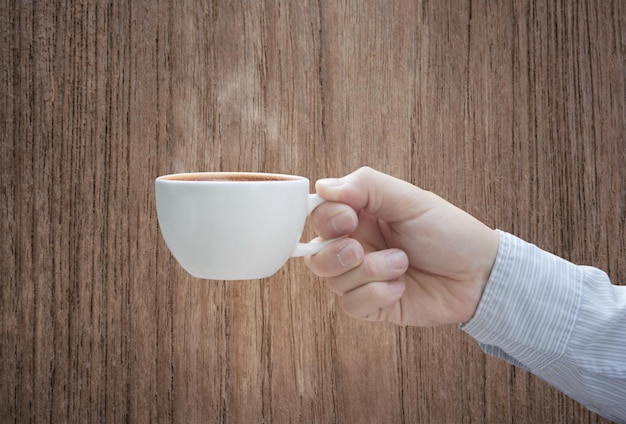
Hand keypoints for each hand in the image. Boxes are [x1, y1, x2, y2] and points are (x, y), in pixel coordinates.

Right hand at [304, 167, 499, 325]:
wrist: (479, 275)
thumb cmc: (449, 232)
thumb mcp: (410, 199)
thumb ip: (366, 186)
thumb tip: (324, 186)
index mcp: (361, 216)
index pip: (319, 216)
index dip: (326, 220)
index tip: (350, 218)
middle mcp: (357, 245)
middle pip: (315, 254)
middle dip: (337, 254)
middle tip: (362, 250)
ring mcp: (363, 277)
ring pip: (334, 282)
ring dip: (370, 272)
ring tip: (401, 264)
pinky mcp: (372, 305)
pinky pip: (351, 305)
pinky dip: (376, 295)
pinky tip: (401, 288)